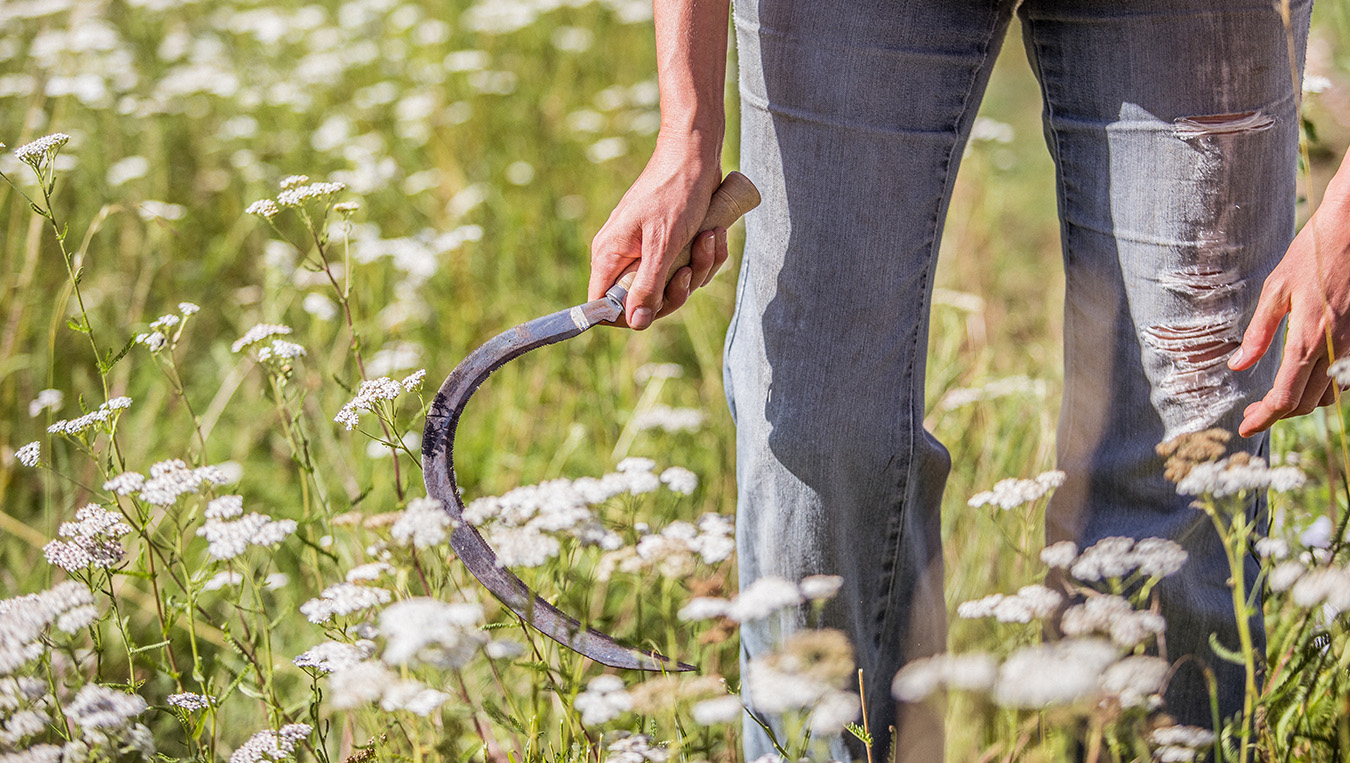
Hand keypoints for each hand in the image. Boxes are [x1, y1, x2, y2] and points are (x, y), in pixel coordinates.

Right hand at [588, 135, 727, 328]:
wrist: (696, 155)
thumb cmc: (675, 193)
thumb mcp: (663, 245)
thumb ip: (648, 286)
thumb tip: (636, 323)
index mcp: (610, 255)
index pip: (603, 303)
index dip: (627, 315)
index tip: (655, 309)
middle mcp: (624, 255)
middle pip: (645, 300)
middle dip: (677, 289)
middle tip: (689, 269)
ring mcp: (647, 250)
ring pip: (673, 284)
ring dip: (699, 266)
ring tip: (708, 237)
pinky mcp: (670, 243)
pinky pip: (688, 267)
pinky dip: (706, 255)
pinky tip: (714, 233)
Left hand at [1231, 186, 1349, 436]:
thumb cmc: (1311, 255)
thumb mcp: (1275, 290)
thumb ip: (1258, 333)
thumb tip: (1237, 366)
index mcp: (1307, 339)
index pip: (1285, 398)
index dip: (1265, 418)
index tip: (1246, 427)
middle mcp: (1335, 348)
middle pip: (1306, 403)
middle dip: (1278, 413)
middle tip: (1254, 413)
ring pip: (1329, 394)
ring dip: (1303, 402)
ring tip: (1276, 400)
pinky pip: (1344, 377)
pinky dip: (1324, 386)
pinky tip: (1305, 378)